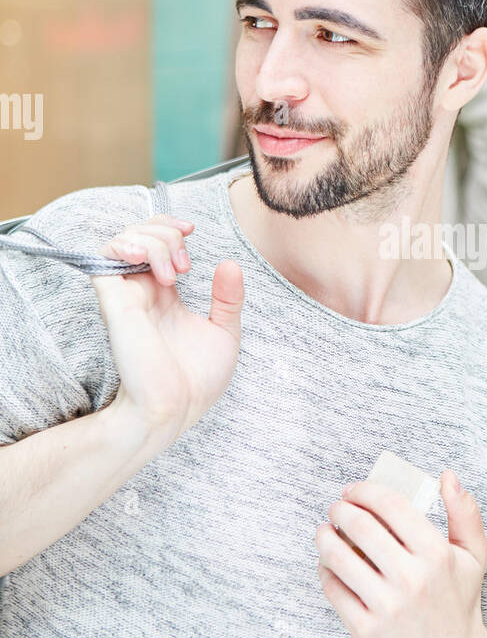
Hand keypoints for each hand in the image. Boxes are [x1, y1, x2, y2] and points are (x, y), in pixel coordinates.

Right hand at [89, 214, 243, 444]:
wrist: (175, 409)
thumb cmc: (195, 383)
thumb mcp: (224, 333)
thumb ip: (228, 299)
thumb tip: (229, 263)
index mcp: (164, 297)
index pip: (156, 243)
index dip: (170, 227)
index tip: (193, 231)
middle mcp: (142, 292)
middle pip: (139, 233)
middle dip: (166, 231)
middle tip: (186, 264)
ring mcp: (127, 294)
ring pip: (123, 238)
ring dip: (154, 240)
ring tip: (176, 272)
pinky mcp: (116, 301)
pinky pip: (105, 255)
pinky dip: (129, 245)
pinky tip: (156, 267)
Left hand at [316, 470, 486, 637]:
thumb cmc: (458, 599)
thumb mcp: (473, 555)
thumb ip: (464, 513)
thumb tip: (447, 476)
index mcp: (437, 555)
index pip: (391, 506)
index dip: (366, 491)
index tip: (354, 490)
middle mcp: (411, 580)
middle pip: (361, 527)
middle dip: (341, 509)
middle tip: (336, 508)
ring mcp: (386, 607)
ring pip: (338, 557)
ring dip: (324, 536)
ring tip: (324, 530)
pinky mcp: (365, 630)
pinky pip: (333, 589)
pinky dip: (325, 570)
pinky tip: (328, 563)